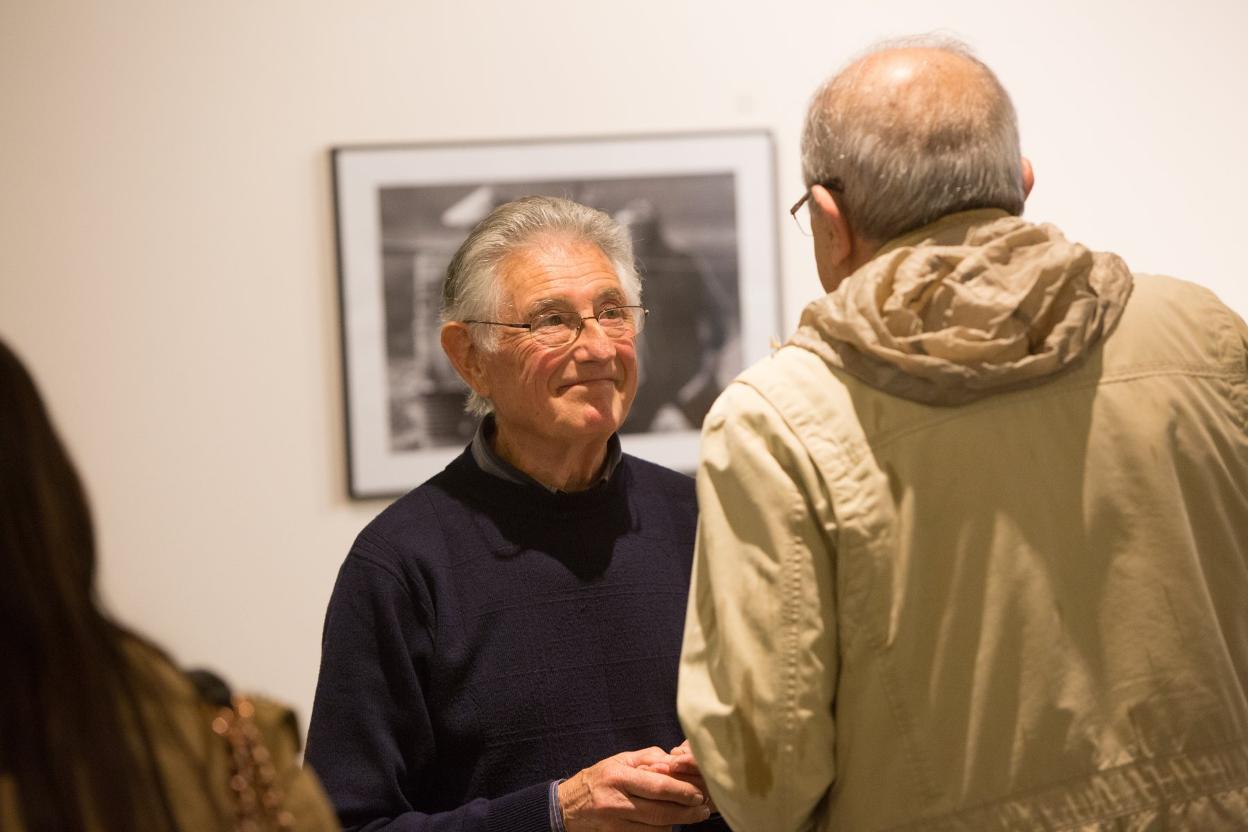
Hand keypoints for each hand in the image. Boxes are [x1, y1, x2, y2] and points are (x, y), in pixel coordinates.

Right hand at [557, 747, 713, 830]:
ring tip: (691, 815)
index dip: (682, 791)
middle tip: (703, 809)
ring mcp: (615, 824)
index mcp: (618, 778)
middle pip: (661, 812)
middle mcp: (616, 802)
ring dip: (677, 823)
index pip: (658, 787)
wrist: (567, 807)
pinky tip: (668, 824)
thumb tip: (677, 761)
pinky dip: (661, 831)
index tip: (699, 793)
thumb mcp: (619, 761)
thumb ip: (649, 759)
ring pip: (656, 828)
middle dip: (687, 812)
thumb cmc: (598, 779)